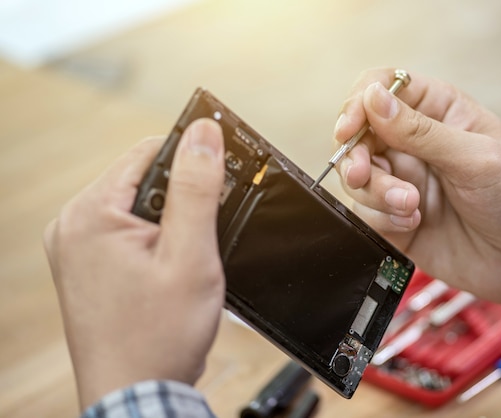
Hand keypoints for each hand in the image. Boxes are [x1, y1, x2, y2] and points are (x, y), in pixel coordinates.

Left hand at [44, 119, 225, 408]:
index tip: (220, 175)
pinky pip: (126, 231)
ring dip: (170, 223)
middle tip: (200, 237)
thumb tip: (204, 134)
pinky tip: (166, 270)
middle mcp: (72, 225)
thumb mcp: (190, 255)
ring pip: (137, 206)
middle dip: (181, 198)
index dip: (191, 158)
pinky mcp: (84, 265)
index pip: (148, 152)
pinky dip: (154, 240)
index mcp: (90, 214)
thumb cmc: (159, 336)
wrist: (135, 394)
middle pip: (142, 179)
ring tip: (182, 262)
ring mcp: (74, 247)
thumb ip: (197, 188)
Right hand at [334, 68, 500, 308]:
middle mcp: (414, 144)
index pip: (381, 89)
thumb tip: (372, 97)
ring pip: (358, 176)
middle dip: (356, 156)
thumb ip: (420, 131)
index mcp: (437, 112)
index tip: (350, 129)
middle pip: (359, 135)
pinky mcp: (396, 217)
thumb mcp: (475, 159)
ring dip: (375, 192)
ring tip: (410, 207)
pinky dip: (382, 218)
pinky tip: (413, 223)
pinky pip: (366, 211)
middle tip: (366, 175)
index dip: (359, 104)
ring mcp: (403, 181)